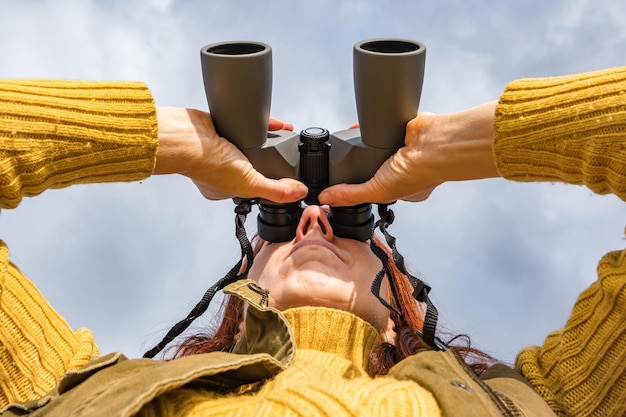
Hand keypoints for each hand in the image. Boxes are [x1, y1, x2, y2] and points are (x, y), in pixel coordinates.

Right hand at [154, 107, 306, 201]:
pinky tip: (273, 123)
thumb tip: (300, 193)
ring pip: (250, 145)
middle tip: (288, 151)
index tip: (287, 174)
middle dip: (270, 157)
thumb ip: (276, 190)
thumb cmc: (208, 164)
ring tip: (284, 135)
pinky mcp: (220, 128)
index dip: (269, 180)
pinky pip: (246, 126)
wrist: (188, 136)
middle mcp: (221, 169)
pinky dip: (261, 123)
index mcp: (225, 188)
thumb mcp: (250, 183)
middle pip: (252, 163)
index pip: (253, 186)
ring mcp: (219, 148)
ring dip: (266, 139)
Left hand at [318, 101, 499, 205]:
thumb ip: (351, 195)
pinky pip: (379, 128)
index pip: (379, 190)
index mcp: (405, 190)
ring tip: (352, 144)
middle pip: (376, 167)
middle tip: (346, 161)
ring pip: (377, 148)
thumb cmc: (419, 173)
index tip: (344, 183)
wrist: (435, 143)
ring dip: (365, 145)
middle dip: (363, 163)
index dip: (363, 186)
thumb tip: (325, 198)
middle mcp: (407, 169)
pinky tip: (358, 128)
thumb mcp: (379, 191)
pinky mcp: (403, 129)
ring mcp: (405, 149)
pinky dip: (368, 127)